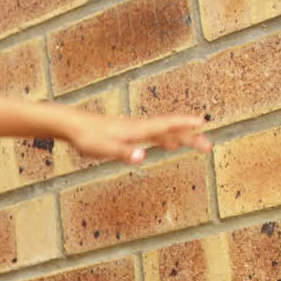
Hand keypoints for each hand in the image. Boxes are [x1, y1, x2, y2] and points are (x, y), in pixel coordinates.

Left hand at [65, 111, 212, 164]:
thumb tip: (142, 157)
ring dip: (181, 136)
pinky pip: (153, 135)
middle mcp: (139, 127)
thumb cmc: (88, 137)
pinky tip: (168, 144)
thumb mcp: (104, 148)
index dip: (184, 124)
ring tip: (196, 142)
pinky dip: (165, 138)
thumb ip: (124, 153)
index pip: (166, 125)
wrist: (73, 125)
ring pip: (163, 132)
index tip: (203, 123)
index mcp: (137, 130)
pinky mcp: (128, 132)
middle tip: (208, 146)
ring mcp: (134, 129)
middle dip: (190, 136)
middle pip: (169, 130)